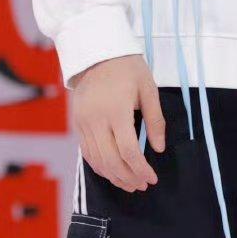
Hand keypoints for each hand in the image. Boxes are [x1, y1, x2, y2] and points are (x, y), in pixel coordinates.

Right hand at [71, 54, 165, 192]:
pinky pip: (87, 153)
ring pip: (97, 161)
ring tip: (130, 184)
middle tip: (143, 185)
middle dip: (128, 178)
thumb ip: (155, 120)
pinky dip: (100, 167)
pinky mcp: (77, 125)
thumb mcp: (148, 88)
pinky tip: (113, 172)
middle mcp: (96, 121)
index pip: (128, 151)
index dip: (141, 169)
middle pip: (111, 161)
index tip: (152, 178)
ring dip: (114, 177)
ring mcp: (83, 124)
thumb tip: (159, 148)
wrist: (97, 53)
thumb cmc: (128, 68)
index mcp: (116, 111)